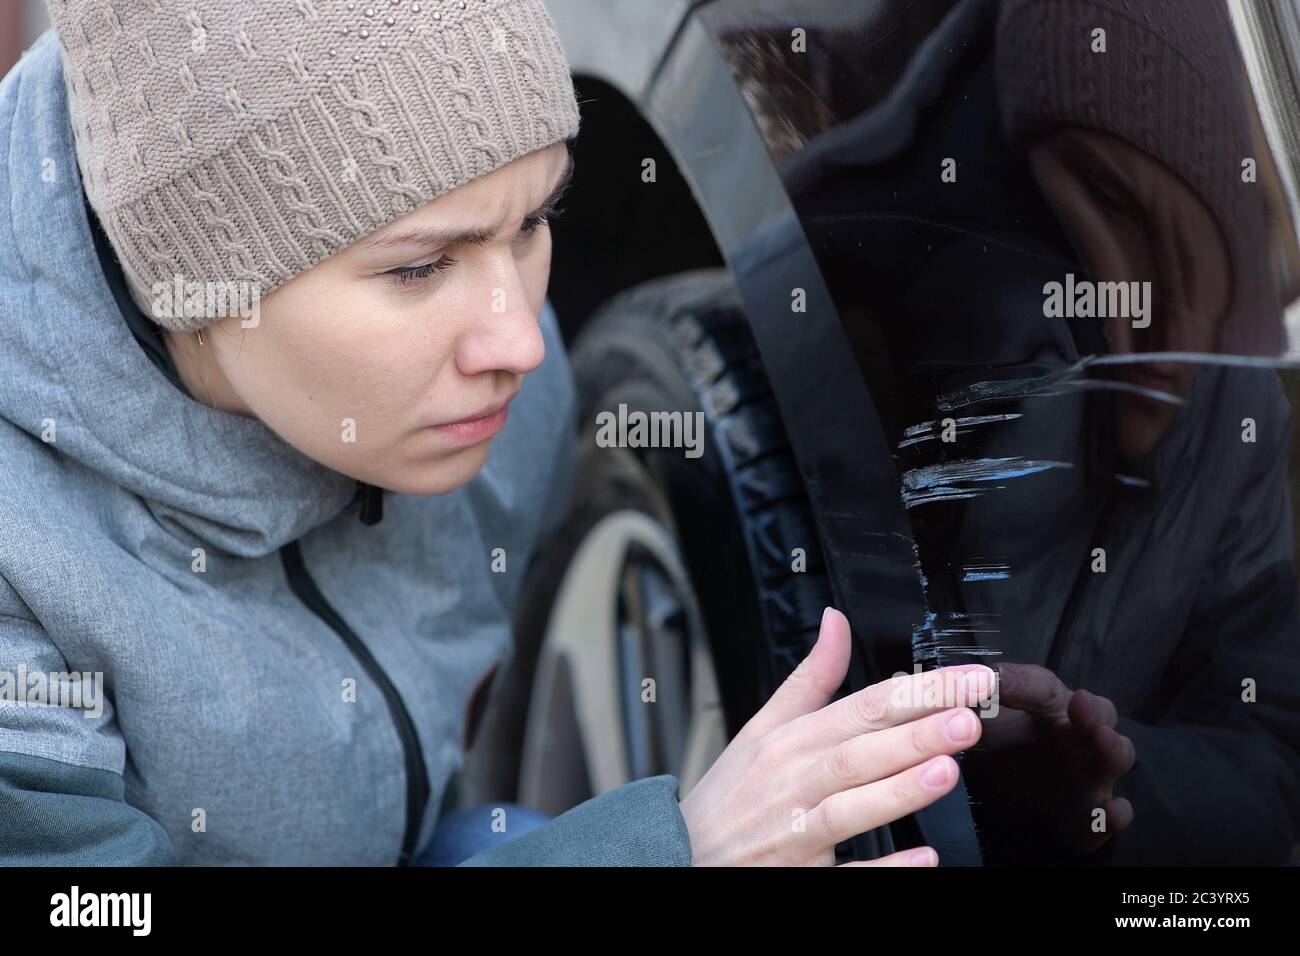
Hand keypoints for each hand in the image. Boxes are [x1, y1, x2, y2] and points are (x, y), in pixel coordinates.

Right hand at [678, 607, 995, 865]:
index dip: (917, 692)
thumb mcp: (761, 727)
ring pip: (850, 809)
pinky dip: (882, 869)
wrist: (678, 857)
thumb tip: (836, 622)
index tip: (967, 680)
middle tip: (968, 717)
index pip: (860, 707)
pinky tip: (923, 858)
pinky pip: (844, 877)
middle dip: (915, 734)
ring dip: (898, 789)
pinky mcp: (797, 880)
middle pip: (858, 753)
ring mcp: (795, 834)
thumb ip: (809, 677)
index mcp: (790, 742)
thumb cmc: (729, 796)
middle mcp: (794, 784)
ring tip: (947, 770)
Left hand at [966, 662, 1135, 855]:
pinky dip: (1116, 813)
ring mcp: (1091, 775)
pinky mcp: (1090, 815)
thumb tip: (956, 684)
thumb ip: (970, 701)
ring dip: (1112, 748)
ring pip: (1116, 757)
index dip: (1023, 683)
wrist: (1003, 799)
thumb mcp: (981, 721)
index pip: (1042, 689)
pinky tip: (1111, 810)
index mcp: (1049, 707)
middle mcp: (1078, 736)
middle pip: (1099, 715)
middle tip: (1080, 702)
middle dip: (1092, 709)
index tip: (1000, 677)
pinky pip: (1111, 815)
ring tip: (1102, 738)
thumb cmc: (999, 746)